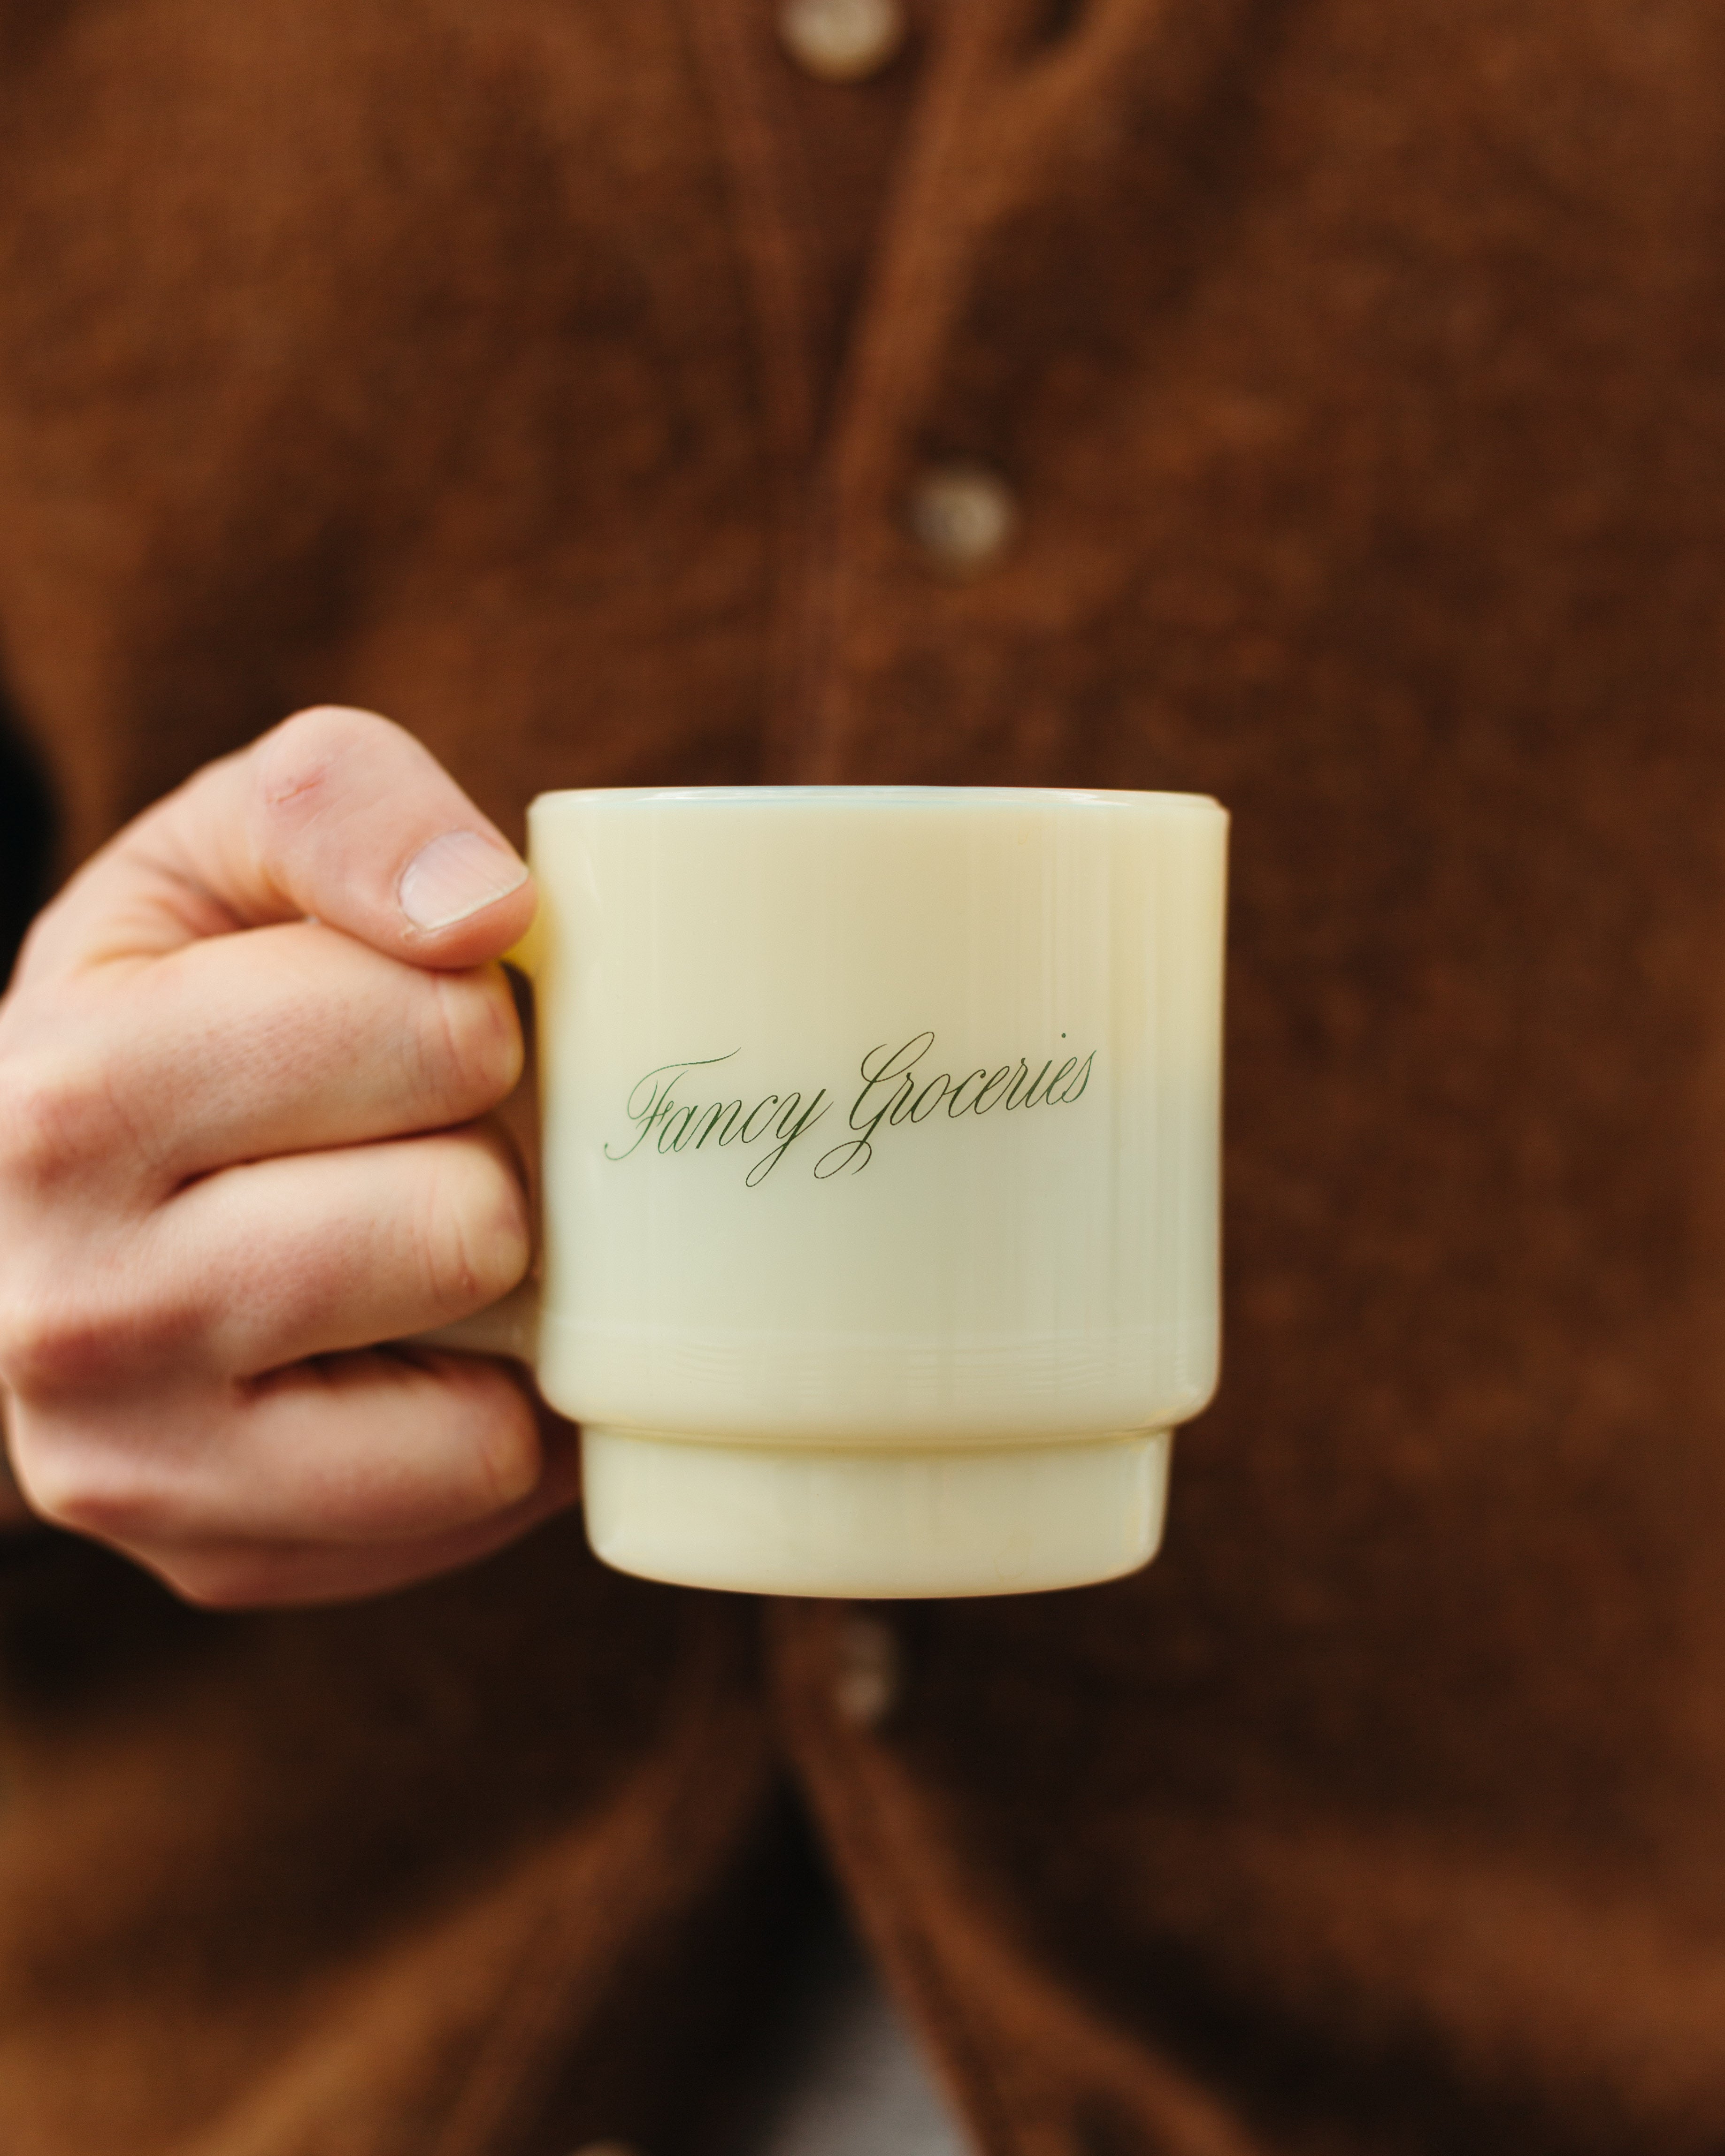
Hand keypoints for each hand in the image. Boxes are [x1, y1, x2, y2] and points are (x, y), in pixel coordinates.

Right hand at [0, 706, 577, 1603]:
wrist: (42, 1199)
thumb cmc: (176, 1003)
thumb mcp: (222, 852)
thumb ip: (344, 809)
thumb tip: (488, 912)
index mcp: (69, 1098)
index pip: (439, 1034)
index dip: (471, 1012)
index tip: (404, 1017)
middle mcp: (72, 1308)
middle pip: (472, 1219)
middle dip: (479, 1157)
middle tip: (400, 1141)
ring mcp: (137, 1465)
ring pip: (487, 1384)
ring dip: (488, 1294)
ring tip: (401, 1236)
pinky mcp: (216, 1556)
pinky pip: (479, 1485)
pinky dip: (489, 1410)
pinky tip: (413, 1344)